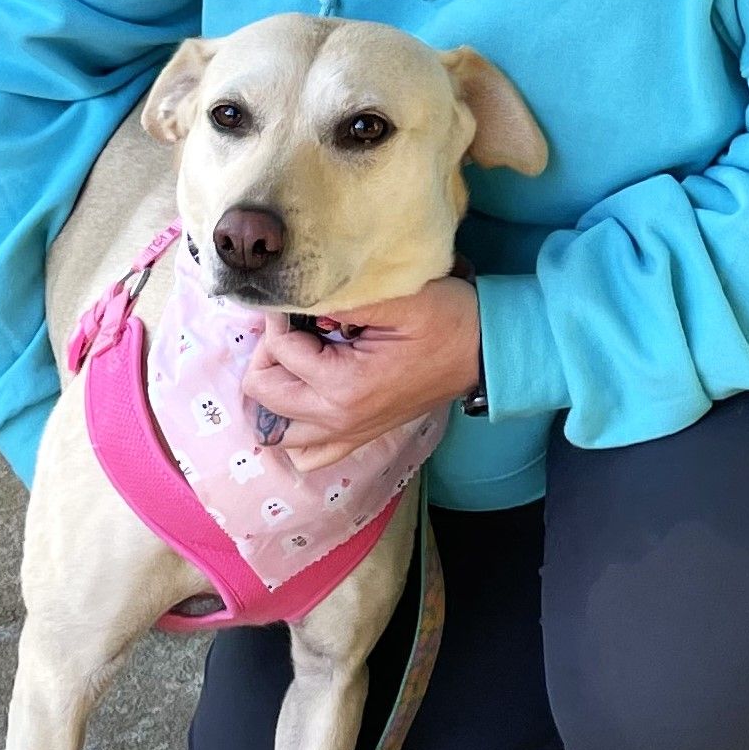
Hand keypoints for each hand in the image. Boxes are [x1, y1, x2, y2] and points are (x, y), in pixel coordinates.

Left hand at [240, 274, 480, 472]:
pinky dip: (295, 427)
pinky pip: (308, 453)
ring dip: (274, 393)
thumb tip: (298, 298)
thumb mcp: (400, 296)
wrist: (484, 351)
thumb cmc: (447, 319)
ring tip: (294, 357)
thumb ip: (345, 297)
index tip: (299, 298)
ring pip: (277, 430)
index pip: (279, 351)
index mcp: (344, 386)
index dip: (279, 317)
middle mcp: (338, 419)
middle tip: (296, 323)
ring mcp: (348, 434)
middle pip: (264, 393)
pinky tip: (306, 394)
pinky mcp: (359, 436)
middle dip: (269, 352)